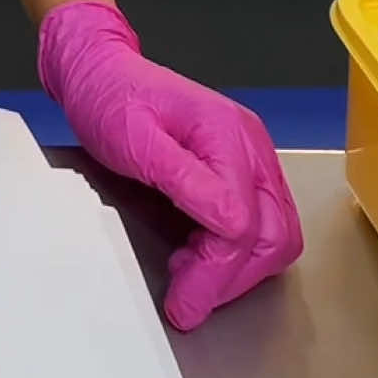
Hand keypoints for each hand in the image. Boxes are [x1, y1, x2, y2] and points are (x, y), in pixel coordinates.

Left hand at [38, 0, 302, 330]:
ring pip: (276, 233)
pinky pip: (261, 220)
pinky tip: (198, 252)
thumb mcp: (134, 140)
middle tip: (187, 298)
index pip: (244, 224)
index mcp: (227, 134)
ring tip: (190, 273)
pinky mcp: (242, 167)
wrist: (100, 70)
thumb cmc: (109, 99)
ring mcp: (252, 155)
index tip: (183, 306)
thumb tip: (231, 228)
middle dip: (233, 277)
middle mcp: (251, 144)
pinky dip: (237, 249)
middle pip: (274, 235)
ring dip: (239, 266)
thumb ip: (184, 181)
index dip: (215, 273)